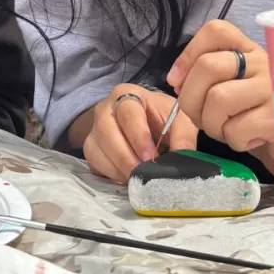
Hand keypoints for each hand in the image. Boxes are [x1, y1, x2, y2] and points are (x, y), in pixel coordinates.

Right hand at [80, 84, 197, 184]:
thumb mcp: (179, 120)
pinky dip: (112, 174)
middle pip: (107, 132)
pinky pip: (95, 163)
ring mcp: (95, 129)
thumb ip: (183, 137)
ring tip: (139, 179)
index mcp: (127, 95)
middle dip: (125, 156)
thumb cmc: (162, 117)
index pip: (128, 114)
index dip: (138, 137)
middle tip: (143, 173)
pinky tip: (129, 178)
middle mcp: (105, 109)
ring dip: (118, 168)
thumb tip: (182, 158)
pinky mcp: (91, 148)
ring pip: (97, 150)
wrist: (146, 121)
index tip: (150, 157)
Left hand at [166, 20, 273, 176]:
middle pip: (209, 66)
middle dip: (191, 98)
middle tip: (199, 117)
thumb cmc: (249, 116)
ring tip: (224, 129)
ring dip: (211, 124)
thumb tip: (177, 81)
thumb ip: (202, 79)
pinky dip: (232, 140)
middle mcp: (263, 63)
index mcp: (248, 51)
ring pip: (219, 98)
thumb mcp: (226, 90)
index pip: (217, 31)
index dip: (188, 54)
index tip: (176, 80)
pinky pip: (237, 129)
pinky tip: (246, 139)